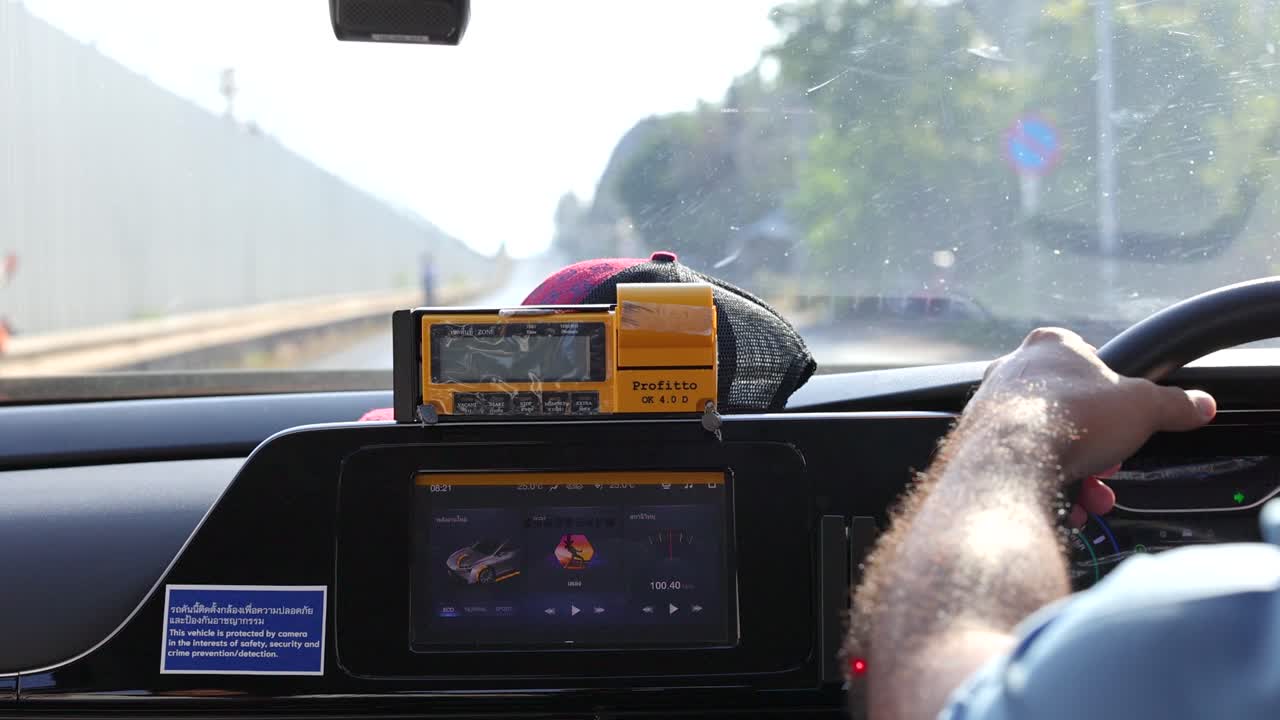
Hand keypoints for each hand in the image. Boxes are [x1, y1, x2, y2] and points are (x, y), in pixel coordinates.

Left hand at [971, 328, 1216, 522]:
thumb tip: (1200, 405)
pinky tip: (1064, 507)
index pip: (1088, 359)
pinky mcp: (974, 442)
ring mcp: (988, 407)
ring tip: (1090, 497)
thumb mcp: (1144, 406)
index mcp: (1050, 347)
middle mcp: (1011, 371)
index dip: (1114, 395)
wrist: (1010, 459)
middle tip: (1110, 467)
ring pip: (1044, 441)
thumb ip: (1174, 404)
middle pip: (1069, 410)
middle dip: (1096, 446)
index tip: (1125, 421)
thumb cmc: (1073, 418)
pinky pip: (1019, 465)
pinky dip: (1044, 486)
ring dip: (1075, 473)